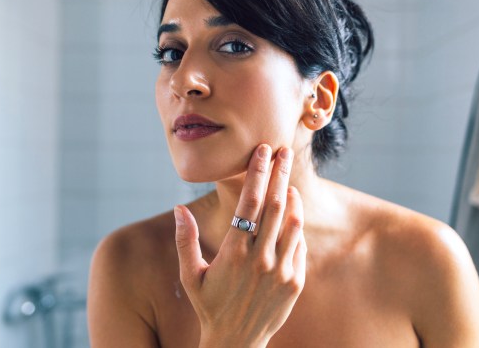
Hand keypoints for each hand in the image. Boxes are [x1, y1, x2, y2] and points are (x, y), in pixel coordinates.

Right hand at [174, 144, 306, 347]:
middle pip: (275, 204)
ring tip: (288, 180)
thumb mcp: (189, 276)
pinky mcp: (294, 281)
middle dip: (279, 173)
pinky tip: (291, 214)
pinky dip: (295, 225)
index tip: (262, 151)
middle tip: (283, 151)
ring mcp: (281, 270)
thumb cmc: (209, 305)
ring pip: (292, 222)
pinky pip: (299, 245)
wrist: (236, 342)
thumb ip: (184, 240)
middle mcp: (260, 259)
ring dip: (292, 197)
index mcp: (234, 252)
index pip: (250, 202)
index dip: (257, 173)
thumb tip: (179, 207)